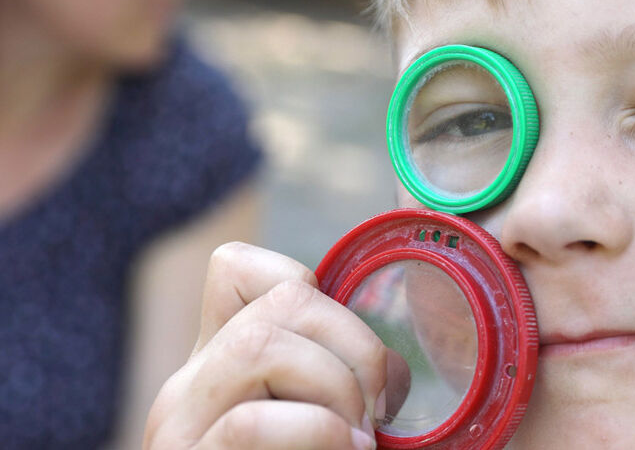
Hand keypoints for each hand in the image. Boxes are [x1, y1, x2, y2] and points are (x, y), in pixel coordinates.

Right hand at [143, 242, 387, 449]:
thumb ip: (336, 378)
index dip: (309, 286)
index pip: (234, 266)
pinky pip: (250, 422)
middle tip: (375, 408)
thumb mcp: (317, 416)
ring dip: (337, 387)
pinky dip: (318, 432)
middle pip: (283, 300)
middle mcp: (187, 384)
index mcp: (215, 363)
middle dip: (356, 345)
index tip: (353, 359)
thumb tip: (391, 368)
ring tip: (358, 437)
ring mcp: (179, 425)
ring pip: (261, 346)